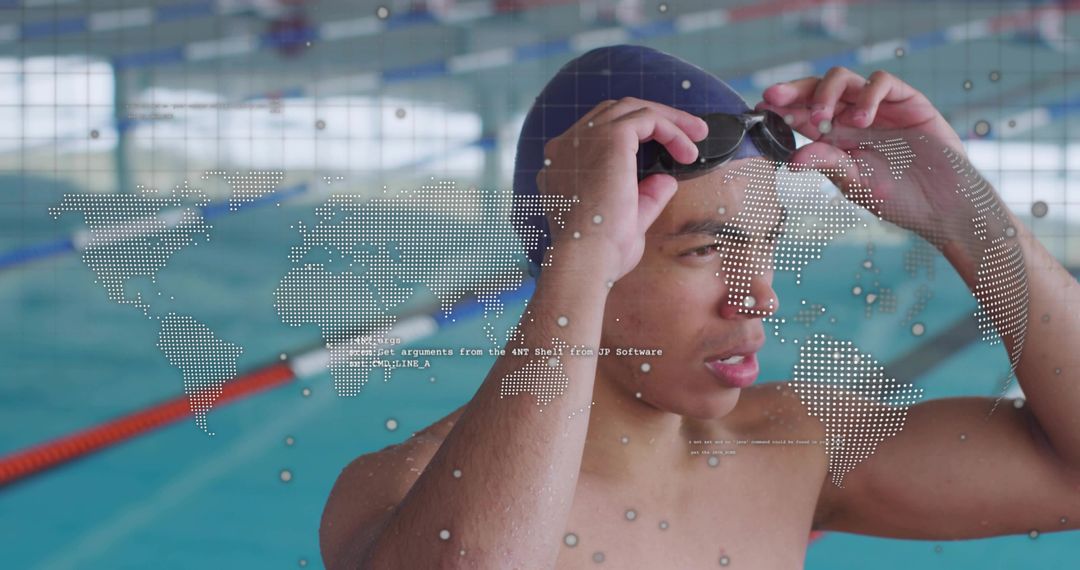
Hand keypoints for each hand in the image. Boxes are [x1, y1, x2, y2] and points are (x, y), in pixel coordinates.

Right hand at [536, 97, 707, 279]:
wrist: (585, 259)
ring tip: (697, 137)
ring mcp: (584, 138)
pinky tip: (688, 151)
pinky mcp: (608, 138)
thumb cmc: (599, 252)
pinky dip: (671, 129)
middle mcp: (567, 147)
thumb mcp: (626, 220)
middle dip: (655, 120)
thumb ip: (645, 196)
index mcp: (562, 166)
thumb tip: (665, 181)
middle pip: (614, 113)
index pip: (598, 135)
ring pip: (631, 109)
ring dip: (668, 120)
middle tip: (690, 136)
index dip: (635, 136)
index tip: (665, 153)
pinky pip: (646, 118)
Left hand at [756, 67, 985, 245]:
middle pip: (818, 89)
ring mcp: (880, 107)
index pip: (802, 114)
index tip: (761, 108)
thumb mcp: (854, 183)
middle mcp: (853, 118)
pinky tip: (862, 118)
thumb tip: (791, 159)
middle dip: (793, 91)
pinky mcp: (907, 101)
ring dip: (826, 94)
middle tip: (774, 98)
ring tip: (822, 120)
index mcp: (835, 138)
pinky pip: (881, 81)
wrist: (944, 204)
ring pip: (844, 79)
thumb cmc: (898, 199)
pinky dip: (867, 94)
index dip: (782, 109)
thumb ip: (826, 164)